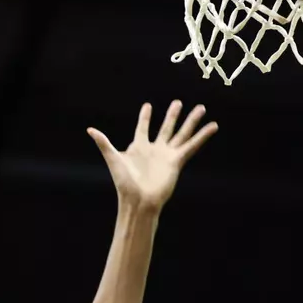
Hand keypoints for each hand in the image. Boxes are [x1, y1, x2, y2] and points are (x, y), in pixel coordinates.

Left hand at [87, 101, 218, 212]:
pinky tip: (212, 126)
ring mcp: (167, 155)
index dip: (145, 117)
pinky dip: (202, 136)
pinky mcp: (177, 161)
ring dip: (191, 121)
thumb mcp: (113, 159)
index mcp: (138, 147)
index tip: (148, 106)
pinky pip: (192, 146)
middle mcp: (154, 149)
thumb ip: (104, 143)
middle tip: (178, 102)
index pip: (143, 128)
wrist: (139, 200)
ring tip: (201, 108)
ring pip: (182, 133)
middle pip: (166, 128)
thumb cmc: (124, 182)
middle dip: (172, 115)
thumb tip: (90, 130)